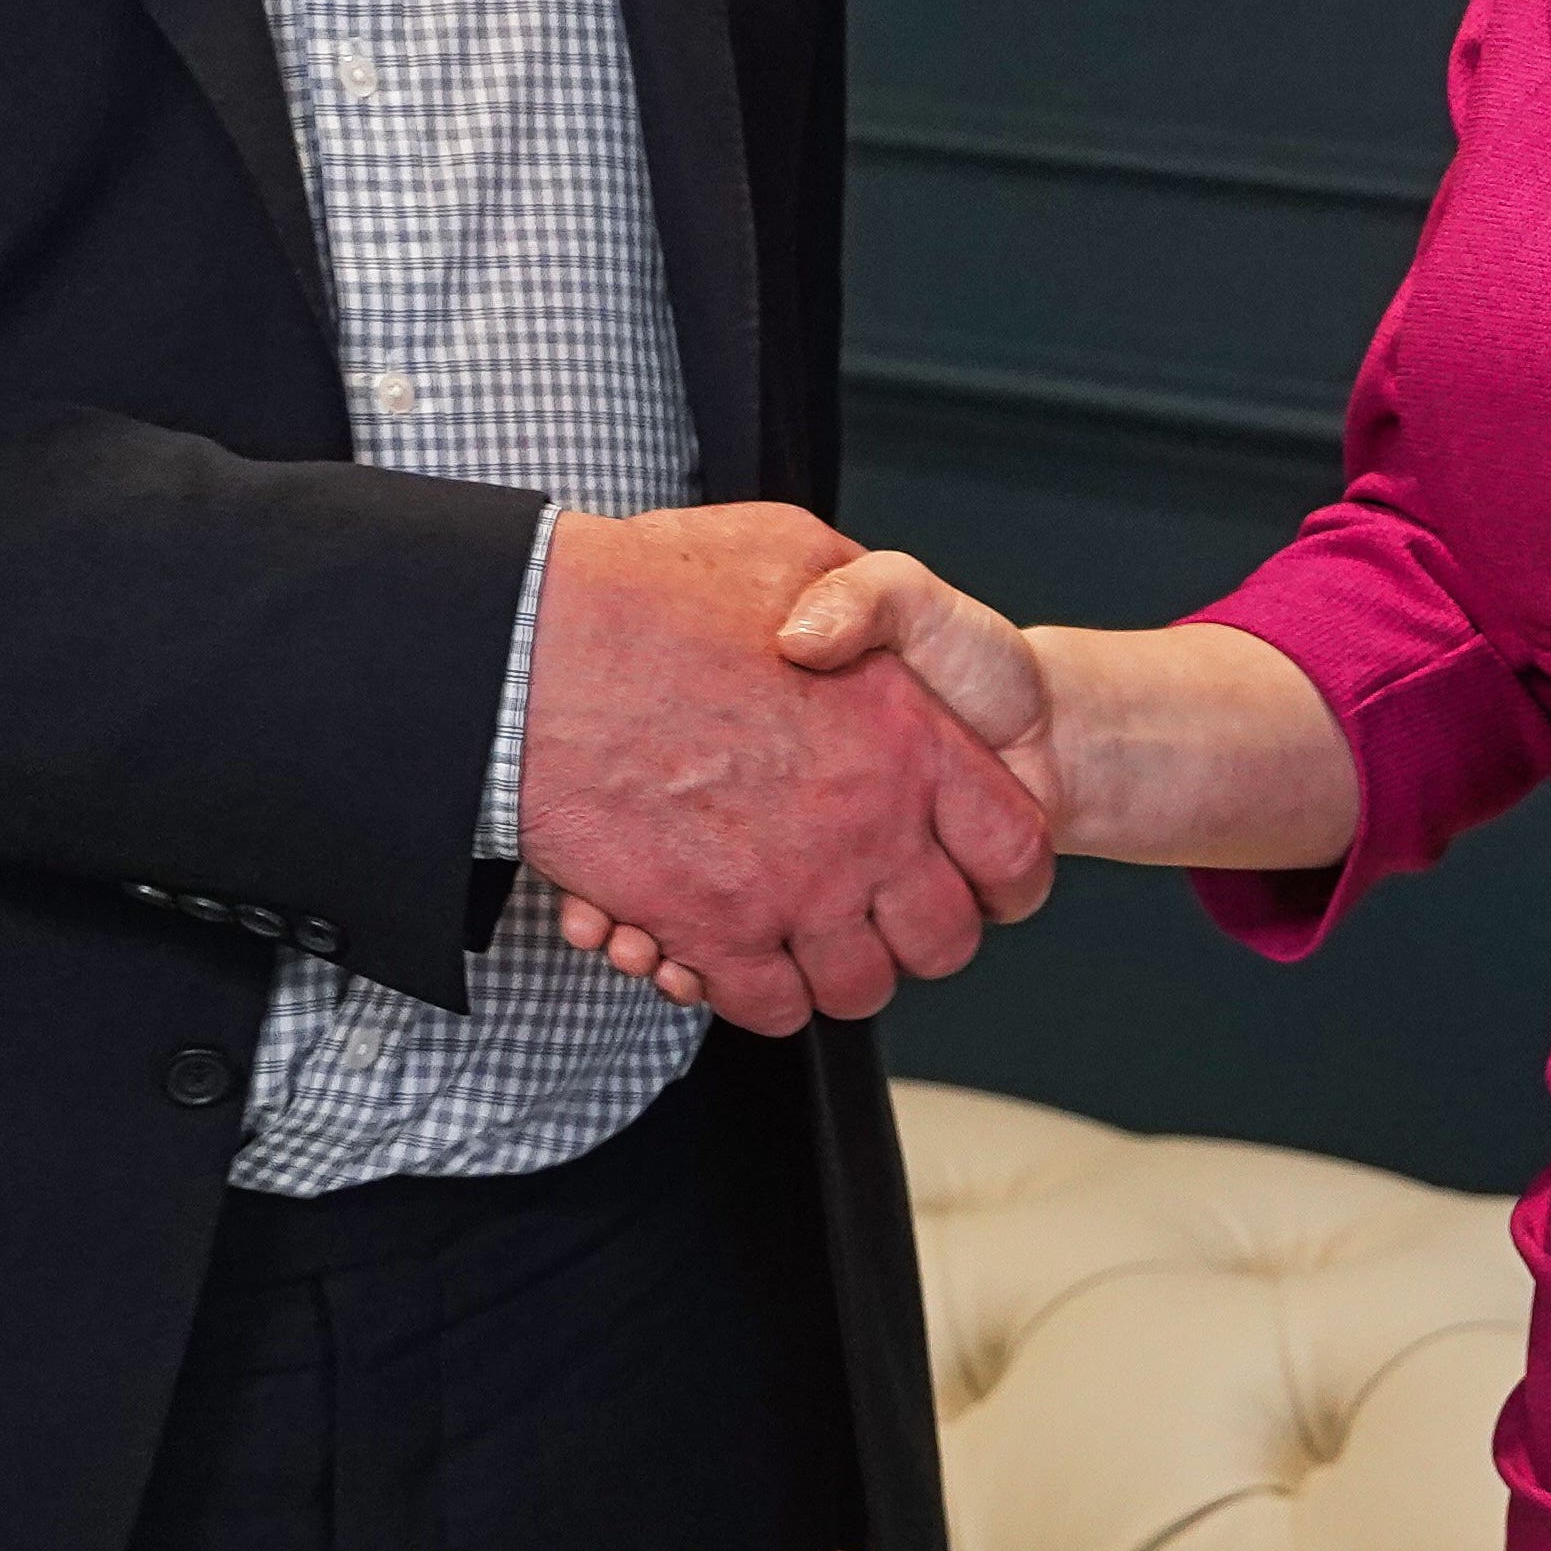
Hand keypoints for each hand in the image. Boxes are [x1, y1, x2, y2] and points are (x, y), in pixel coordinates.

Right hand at [516, 506, 1051, 1037]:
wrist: (539, 648)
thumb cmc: (655, 591)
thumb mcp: (793, 545)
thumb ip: (857, 593)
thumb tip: (867, 635)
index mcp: (910, 736)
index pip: (1011, 848)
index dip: (1002, 873)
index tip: (975, 873)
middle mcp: (869, 825)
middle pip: (942, 941)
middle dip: (917, 935)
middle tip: (882, 910)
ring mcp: (794, 888)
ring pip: (855, 987)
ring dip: (837, 969)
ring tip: (808, 934)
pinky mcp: (715, 931)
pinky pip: (768, 1005)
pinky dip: (757, 993)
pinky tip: (739, 952)